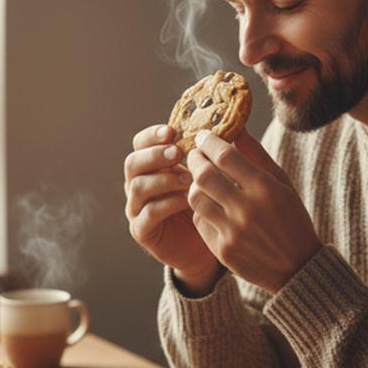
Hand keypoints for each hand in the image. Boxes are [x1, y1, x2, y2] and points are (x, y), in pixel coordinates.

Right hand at [124, 124, 223, 293]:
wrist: (209, 245)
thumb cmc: (212, 203)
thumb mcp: (216, 175)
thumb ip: (218, 152)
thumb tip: (235, 123)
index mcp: (152, 164)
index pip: (141, 142)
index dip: (153, 135)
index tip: (173, 131)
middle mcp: (139, 183)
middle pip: (133, 162)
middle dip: (154, 155)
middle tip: (177, 153)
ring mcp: (137, 208)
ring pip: (138, 187)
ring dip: (163, 179)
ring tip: (189, 179)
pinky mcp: (142, 230)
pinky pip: (148, 213)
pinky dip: (167, 204)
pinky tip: (187, 200)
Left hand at [186, 130, 320, 292]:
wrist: (298, 268)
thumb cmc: (292, 218)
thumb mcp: (282, 183)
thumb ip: (257, 154)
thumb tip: (236, 127)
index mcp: (266, 189)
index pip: (225, 156)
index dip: (209, 142)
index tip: (203, 136)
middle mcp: (247, 210)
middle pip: (204, 175)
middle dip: (194, 159)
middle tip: (195, 154)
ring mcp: (233, 232)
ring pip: (195, 198)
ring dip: (194, 184)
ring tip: (200, 180)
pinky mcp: (222, 250)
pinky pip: (199, 221)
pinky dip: (200, 209)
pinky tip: (209, 204)